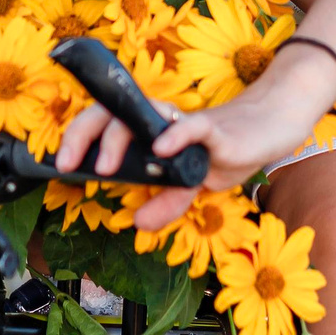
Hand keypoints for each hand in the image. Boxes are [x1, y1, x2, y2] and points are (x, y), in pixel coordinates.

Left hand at [53, 52, 335, 228]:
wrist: (272, 127)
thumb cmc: (230, 148)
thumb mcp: (195, 184)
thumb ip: (168, 201)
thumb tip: (139, 222)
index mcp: (152, 132)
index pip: (108, 124)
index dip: (81, 137)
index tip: (63, 164)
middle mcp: (163, 121)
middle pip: (114, 113)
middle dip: (85, 134)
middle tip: (71, 164)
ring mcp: (186, 123)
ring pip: (144, 115)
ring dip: (119, 138)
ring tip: (105, 166)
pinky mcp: (216, 129)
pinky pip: (192, 126)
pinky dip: (174, 136)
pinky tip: (161, 149)